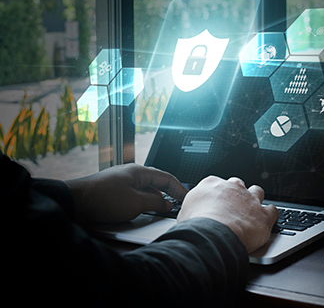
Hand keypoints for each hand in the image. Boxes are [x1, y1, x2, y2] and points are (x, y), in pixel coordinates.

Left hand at [65, 163, 187, 223]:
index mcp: (139, 172)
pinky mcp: (111, 193)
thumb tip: (166, 203)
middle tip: (175, 206)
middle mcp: (130, 175)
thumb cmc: (102, 199)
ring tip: (157, 212)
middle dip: (166, 196)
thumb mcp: (136, 202)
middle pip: (155, 184)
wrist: (74, 202)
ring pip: (143, 192)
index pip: (167, 178)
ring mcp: (120, 183)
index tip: (186, 198)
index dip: (179, 188)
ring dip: (151, 202)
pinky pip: (132, 197)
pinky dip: (140, 205)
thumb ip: (156, 202)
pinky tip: (138, 214)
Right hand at [177, 176, 277, 253]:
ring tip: (252, 211)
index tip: (215, 202)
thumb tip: (190, 216)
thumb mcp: (184, 214)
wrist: (213, 235)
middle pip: (238, 185)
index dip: (217, 195)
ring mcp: (250, 199)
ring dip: (255, 200)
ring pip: (257, 192)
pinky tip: (266, 221)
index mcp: (211, 185)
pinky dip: (270, 215)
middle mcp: (233, 188)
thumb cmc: (196, 226)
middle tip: (232, 208)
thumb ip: (192, 209)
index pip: (215, 184)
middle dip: (236, 194)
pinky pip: (272, 210)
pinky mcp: (263, 214)